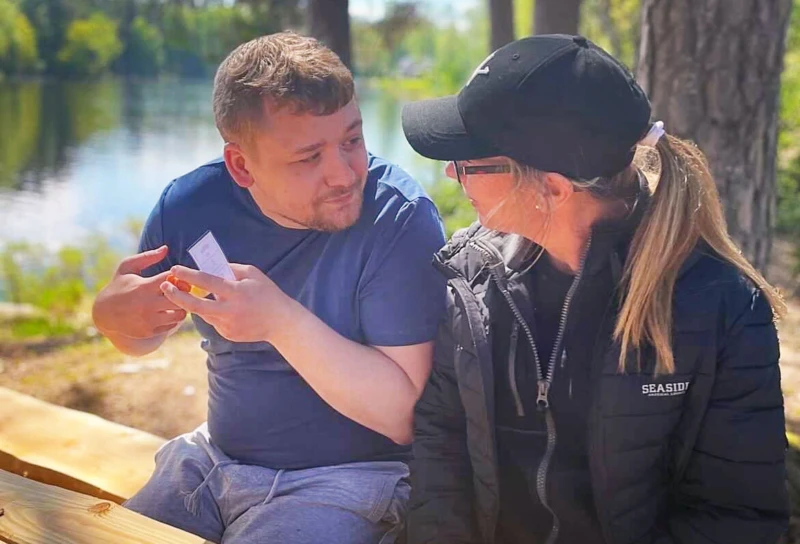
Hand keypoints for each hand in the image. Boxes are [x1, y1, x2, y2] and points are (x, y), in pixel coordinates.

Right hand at [92, 246, 187, 338]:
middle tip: (181, 290)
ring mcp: (149, 320)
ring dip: (181, 307)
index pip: (172, 279)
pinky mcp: (150, 331)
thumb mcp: (127, 267)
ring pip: (180, 314)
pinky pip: (173, 325)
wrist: (104, 314)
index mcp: (144, 286)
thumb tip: (166, 248)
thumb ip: (147, 257)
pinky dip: (174, 318)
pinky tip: (169, 311)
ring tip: (176, 301)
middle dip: (183, 292)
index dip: (178, 276)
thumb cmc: (119, 286)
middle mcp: (148, 304)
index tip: (174, 276)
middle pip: (180, 298)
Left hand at [160, 263, 300, 343]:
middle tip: (164, 287)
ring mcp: (227, 325)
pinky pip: (214, 321)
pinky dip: (215, 313)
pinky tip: (229, 310)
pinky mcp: (227, 334)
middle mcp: (229, 311)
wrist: (280, 322)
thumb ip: (230, 269)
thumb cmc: (267, 293)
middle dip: (176, 295)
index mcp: (236, 292)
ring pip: (204, 312)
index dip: (189, 275)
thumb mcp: (252, 274)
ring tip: (206, 295)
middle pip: (195, 305)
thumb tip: (209, 265)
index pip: (207, 282)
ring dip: (199, 303)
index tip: (175, 268)